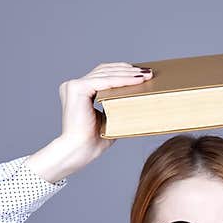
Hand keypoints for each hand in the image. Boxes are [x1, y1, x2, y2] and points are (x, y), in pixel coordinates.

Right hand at [28, 62, 152, 182]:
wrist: (79, 152)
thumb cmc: (92, 142)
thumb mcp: (109, 121)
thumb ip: (117, 109)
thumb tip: (137, 102)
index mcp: (80, 92)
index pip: (103, 75)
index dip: (123, 72)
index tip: (141, 73)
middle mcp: (74, 86)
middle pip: (105, 71)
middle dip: (128, 70)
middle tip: (148, 72)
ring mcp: (74, 85)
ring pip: (106, 74)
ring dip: (128, 74)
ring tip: (146, 75)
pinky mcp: (77, 88)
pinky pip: (105, 81)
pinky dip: (122, 80)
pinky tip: (137, 80)